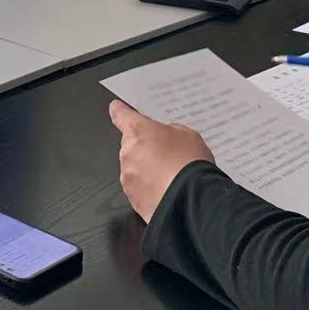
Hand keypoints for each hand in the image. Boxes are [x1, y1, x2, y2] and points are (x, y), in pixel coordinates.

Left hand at [109, 99, 212, 222]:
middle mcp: (127, 152)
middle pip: (131, 144)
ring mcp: (127, 177)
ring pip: (134, 167)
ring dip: (146, 169)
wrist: (191, 200)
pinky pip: (138, 188)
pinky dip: (148, 188)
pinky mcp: (132, 199)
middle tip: (167, 154)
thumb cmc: (190, 163)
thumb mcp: (188, 135)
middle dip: (144, 147)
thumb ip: (170, 131)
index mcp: (138, 131)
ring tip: (170, 176)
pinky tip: (166, 190)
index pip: (121, 115)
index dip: (120, 111)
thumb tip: (164, 139)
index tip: (117, 109)